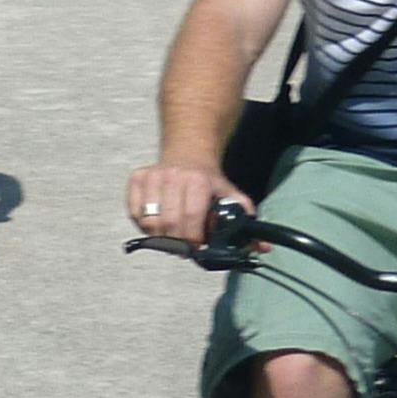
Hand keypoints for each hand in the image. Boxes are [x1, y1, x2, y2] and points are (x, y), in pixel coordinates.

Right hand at [127, 161, 246, 241]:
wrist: (188, 150)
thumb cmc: (209, 180)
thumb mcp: (229, 194)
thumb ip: (245, 220)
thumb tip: (263, 247)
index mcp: (198, 180)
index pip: (190, 218)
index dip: (193, 239)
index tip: (196, 247)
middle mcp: (173, 175)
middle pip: (168, 223)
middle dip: (176, 242)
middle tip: (183, 245)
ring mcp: (152, 176)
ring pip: (149, 221)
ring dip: (159, 235)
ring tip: (171, 234)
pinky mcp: (137, 178)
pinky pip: (133, 213)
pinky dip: (142, 224)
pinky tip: (156, 221)